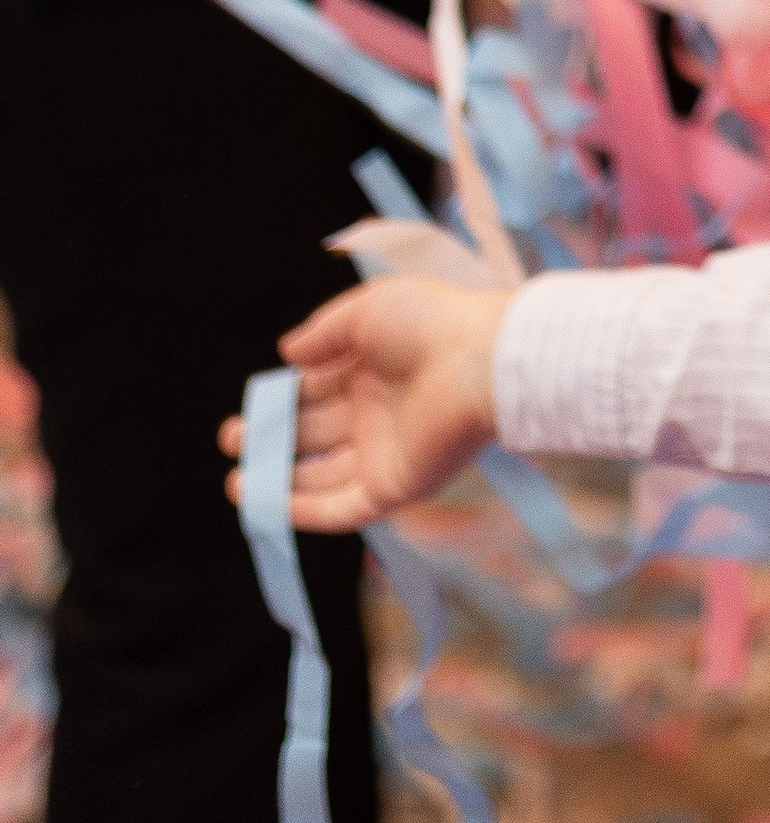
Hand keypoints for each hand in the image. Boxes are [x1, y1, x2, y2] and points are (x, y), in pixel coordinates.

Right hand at [220, 276, 510, 534]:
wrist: (482, 362)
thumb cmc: (429, 325)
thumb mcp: (367, 311)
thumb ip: (323, 332)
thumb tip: (287, 353)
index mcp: (374, 368)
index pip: (318, 389)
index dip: (284, 398)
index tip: (251, 403)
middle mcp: (377, 413)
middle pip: (315, 433)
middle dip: (272, 439)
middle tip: (234, 440)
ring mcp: (385, 453)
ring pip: (322, 475)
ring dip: (280, 481)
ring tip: (237, 480)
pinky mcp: (394, 487)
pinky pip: (343, 507)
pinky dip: (306, 511)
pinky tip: (269, 505)